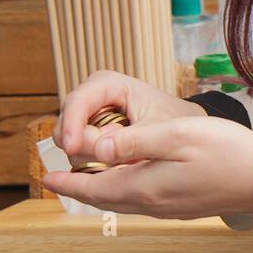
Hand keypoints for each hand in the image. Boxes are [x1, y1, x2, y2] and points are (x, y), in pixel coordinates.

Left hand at [38, 115, 252, 218]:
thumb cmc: (225, 152)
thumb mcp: (178, 135)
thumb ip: (136, 141)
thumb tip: (98, 147)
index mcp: (145, 186)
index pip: (94, 187)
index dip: (68, 181)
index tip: (46, 177)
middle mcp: (152, 203)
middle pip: (104, 198)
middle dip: (79, 187)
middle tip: (58, 178)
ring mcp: (168, 208)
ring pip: (122, 201)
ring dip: (100, 189)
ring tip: (86, 177)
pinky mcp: (182, 205)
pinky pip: (140, 201)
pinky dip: (122, 191)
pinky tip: (127, 180)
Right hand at [54, 70, 206, 165]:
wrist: (184, 130)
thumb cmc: (174, 122)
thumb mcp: (157, 129)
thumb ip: (132, 140)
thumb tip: (101, 150)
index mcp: (107, 84)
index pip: (78, 101)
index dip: (71, 124)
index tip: (72, 148)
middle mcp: (92, 99)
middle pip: (68, 125)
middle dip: (83, 146)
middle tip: (110, 160)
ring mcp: (87, 120)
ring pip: (71, 145)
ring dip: (91, 159)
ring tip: (123, 160)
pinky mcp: (88, 138)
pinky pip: (79, 156)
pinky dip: (94, 165)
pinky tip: (116, 167)